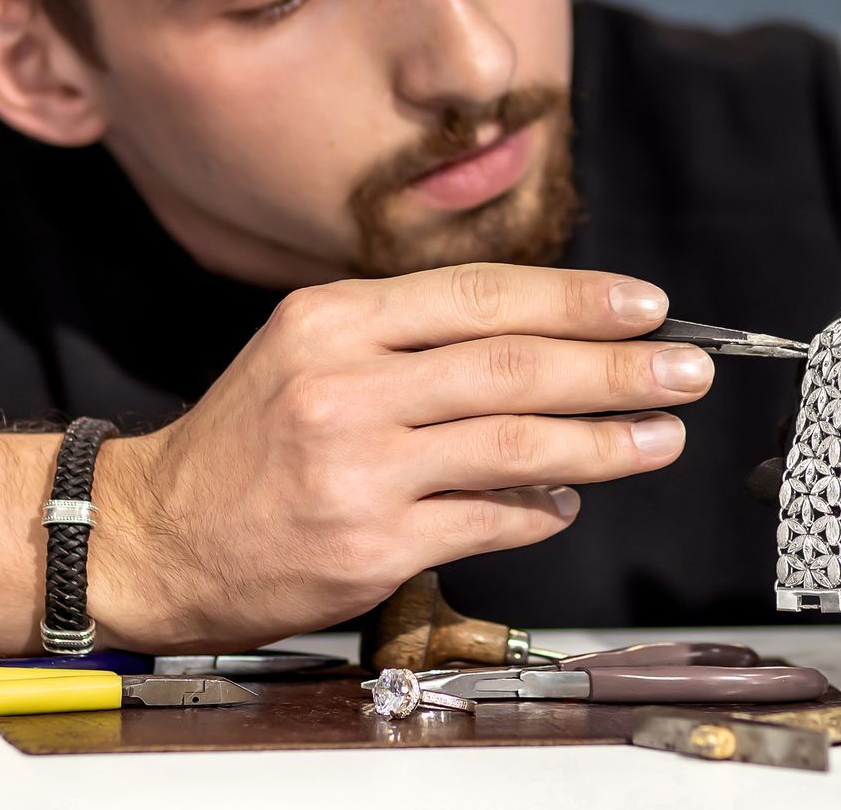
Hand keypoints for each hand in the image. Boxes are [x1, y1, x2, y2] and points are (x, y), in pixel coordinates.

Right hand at [90, 263, 710, 650]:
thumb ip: (414, 343)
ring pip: (512, 444)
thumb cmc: (245, 442)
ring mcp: (357, 467)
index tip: (646, 306)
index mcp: (334, 321)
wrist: (155, 534)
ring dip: (603, 441)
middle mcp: (345, 385)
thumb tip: (542, 349)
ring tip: (660, 436)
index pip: (480, 296)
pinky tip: (572, 500)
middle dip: (615, 367)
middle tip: (686, 369)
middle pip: (512, 366)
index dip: (576, 300)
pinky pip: (484, 520)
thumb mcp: (309, 354)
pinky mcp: (369, 544)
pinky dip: (540, 509)